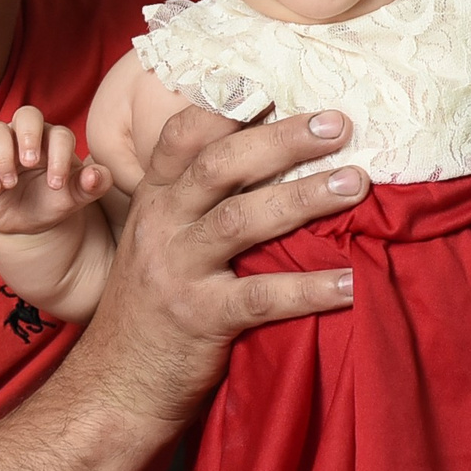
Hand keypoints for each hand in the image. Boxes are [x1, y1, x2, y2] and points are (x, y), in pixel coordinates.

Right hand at [0, 105, 109, 235]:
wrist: (25, 225)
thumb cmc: (51, 201)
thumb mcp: (74, 198)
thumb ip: (91, 186)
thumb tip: (96, 175)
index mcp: (53, 140)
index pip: (59, 135)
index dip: (59, 156)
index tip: (57, 184)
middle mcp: (24, 137)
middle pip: (26, 115)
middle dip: (29, 135)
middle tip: (30, 163)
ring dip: (3, 154)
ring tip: (11, 183)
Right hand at [67, 103, 364, 432]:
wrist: (114, 387)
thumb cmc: (151, 310)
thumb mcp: (158, 243)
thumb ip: (195, 202)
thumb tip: (268, 158)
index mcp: (154, 200)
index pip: (183, 135)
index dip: (228, 105)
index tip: (277, 83)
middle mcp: (161, 225)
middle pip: (221, 165)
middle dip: (283, 139)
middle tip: (339, 124)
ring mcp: (176, 271)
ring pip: (242, 220)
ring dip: (304, 197)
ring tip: (357, 183)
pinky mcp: (199, 319)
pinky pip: (261, 297)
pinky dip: (310, 288)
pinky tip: (351, 283)